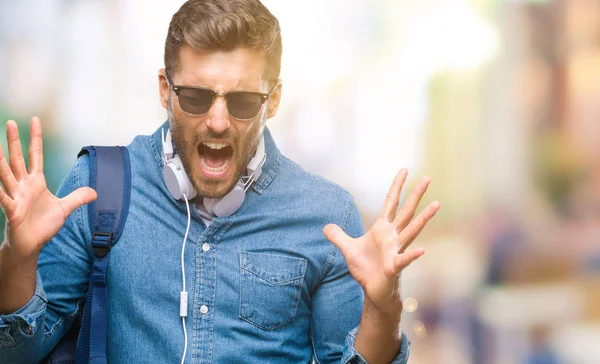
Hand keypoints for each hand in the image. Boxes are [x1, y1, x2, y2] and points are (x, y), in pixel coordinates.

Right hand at [0, 117, 96, 260]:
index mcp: (36, 182)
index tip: (35, 120)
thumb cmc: (42, 226)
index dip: (36, 138)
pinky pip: (2, 199)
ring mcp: (15, 197)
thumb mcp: (64, 209)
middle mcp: (23, 186)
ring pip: (5, 175)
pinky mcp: (11, 211)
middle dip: (15, 141)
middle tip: (12, 122)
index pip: (35, 155)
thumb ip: (77, 198)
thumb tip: (94, 191)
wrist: (30, 245)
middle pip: (18, 159)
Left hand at [323, 169, 439, 317]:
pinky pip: (404, 259)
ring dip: (424, 218)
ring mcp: (396, 250)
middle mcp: (393, 236)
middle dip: (416, 194)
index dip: (397, 186)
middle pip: (406, 211)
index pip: (391, 202)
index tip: (405, 170)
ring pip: (412, 230)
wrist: (372, 291)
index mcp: (382, 229)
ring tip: (437, 204)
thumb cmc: (365, 269)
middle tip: (428, 178)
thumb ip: (338, 236)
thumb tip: (325, 227)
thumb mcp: (348, 249)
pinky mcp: (394, 266)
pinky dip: (412, 255)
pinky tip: (422, 250)